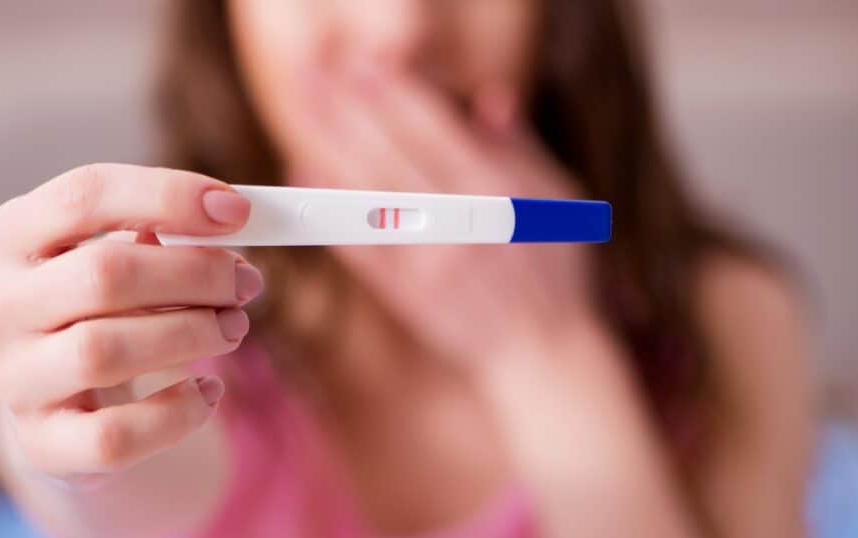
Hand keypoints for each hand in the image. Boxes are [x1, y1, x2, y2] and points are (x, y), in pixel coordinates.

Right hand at [0, 164, 262, 481]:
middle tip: (246, 282)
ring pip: (104, 351)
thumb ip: (166, 232)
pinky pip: (116, 435)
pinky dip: (178, 412)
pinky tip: (208, 391)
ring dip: (192, 334)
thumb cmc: (107, 309)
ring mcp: (13, 380)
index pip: (84, 196)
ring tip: (233, 328)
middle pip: (103, 275)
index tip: (238, 211)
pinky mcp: (43, 444)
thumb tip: (229, 217)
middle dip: (195, 274)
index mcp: (6, 238)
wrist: (67, 403)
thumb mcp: (123, 257)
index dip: (169, 197)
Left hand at [291, 64, 598, 363]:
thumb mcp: (557, 201)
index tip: (361, 64)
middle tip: (310, 72)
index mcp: (498, 193)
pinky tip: (305, 178)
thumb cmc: (557, 270)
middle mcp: (459, 223)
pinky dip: (331, 212)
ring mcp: (429, 262)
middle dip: (348, 110)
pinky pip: (361, 248)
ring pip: (369, 196)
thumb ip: (520, 149)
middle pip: (392, 156)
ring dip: (329, 150)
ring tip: (300, 110)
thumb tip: (489, 98)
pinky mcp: (408, 295)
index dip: (395, 95)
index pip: (435, 131)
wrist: (544, 353)